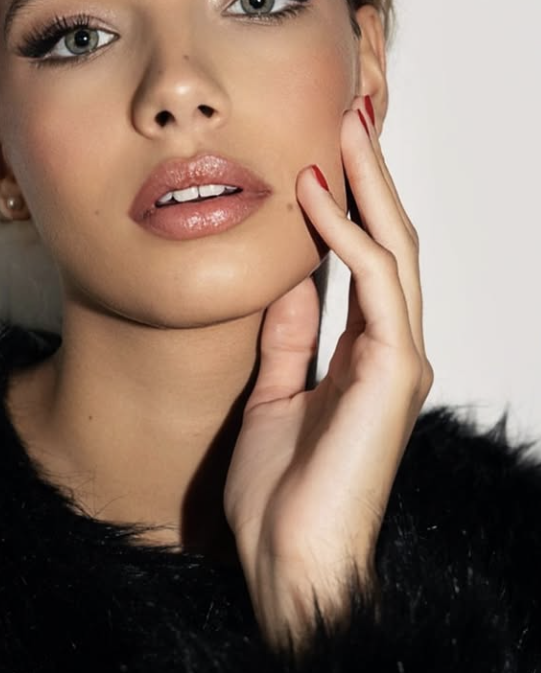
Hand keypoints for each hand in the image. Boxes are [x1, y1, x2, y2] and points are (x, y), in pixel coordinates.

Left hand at [223, 96, 431, 651]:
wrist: (287, 560)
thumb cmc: (280, 491)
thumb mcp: (273, 390)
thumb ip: (288, 335)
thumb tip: (288, 281)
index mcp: (365, 351)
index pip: (364, 255)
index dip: (349, 199)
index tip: (324, 148)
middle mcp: (391, 347)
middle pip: (387, 238)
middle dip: (367, 173)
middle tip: (346, 112)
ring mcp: (398, 359)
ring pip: (392, 249)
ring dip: (365, 185)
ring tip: (340, 128)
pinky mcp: (391, 374)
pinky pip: (375, 287)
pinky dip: (347, 236)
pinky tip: (318, 195)